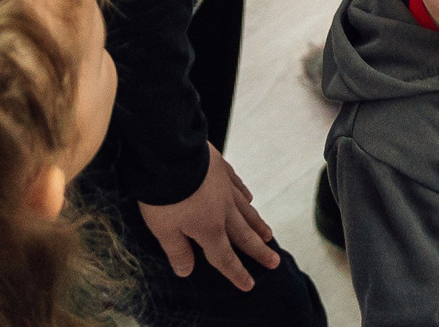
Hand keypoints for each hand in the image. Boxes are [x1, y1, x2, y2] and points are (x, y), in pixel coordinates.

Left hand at [138, 146, 285, 290]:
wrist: (172, 154)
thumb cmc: (164, 195)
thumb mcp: (163, 229)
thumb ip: (177, 251)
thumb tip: (186, 272)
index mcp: (209, 229)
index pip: (224, 257)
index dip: (236, 273)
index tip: (249, 284)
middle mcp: (223, 210)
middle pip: (243, 235)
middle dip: (258, 251)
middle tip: (274, 261)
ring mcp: (225, 188)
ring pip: (246, 211)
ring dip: (257, 225)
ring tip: (268, 235)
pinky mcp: (222, 169)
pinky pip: (238, 186)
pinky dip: (245, 195)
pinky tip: (250, 198)